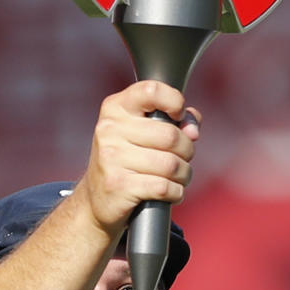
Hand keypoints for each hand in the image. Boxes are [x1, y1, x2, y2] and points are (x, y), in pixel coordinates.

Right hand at [75, 80, 201, 235]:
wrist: (96, 199)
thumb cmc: (126, 160)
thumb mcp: (142, 131)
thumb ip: (173, 120)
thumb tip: (193, 130)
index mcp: (116, 108)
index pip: (152, 91)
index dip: (174, 101)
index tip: (178, 116)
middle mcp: (110, 129)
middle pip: (170, 136)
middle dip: (186, 150)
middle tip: (182, 158)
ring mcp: (111, 157)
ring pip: (171, 165)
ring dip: (184, 174)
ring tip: (178, 177)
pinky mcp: (118, 185)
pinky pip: (164, 187)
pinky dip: (175, 192)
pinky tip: (170, 192)